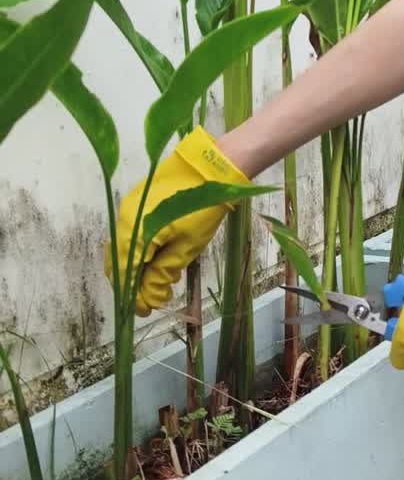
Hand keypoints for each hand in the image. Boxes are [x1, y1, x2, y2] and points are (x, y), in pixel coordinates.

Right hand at [107, 126, 251, 316]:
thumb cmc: (202, 209)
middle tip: (152, 298)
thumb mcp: (186, 246)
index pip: (124, 274)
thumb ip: (162, 273)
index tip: (144, 312)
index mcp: (134, 234)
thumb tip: (148, 299)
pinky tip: (160, 257)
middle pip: (118, 262)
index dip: (133, 296)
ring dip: (137, 267)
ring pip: (123, 248)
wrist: (209, 167)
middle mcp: (123, 221)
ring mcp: (127, 209)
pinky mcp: (136, 202)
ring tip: (163, 279)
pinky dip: (140, 249)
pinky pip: (129, 232)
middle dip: (133, 283)